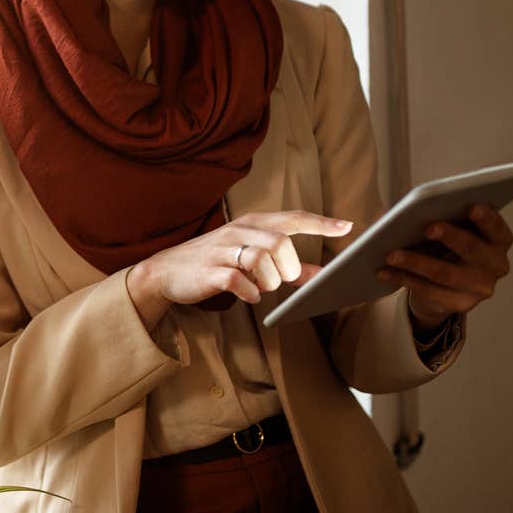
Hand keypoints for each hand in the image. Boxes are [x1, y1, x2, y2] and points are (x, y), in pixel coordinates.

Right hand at [127, 211, 352, 329]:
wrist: (166, 272)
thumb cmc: (215, 263)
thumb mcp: (250, 258)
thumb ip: (286, 266)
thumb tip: (321, 274)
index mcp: (251, 224)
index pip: (292, 218)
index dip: (320, 222)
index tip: (346, 227)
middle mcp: (238, 232)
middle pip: (281, 243)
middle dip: (289, 268)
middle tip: (281, 279)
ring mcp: (223, 251)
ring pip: (262, 260)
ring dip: (268, 281)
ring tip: (259, 287)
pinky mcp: (211, 272)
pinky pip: (239, 282)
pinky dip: (249, 292)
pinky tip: (246, 295)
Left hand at [377, 203, 512, 325]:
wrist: (448, 285)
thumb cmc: (449, 245)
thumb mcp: (454, 229)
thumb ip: (447, 218)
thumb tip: (417, 211)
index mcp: (498, 241)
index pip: (498, 229)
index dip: (487, 219)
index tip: (472, 207)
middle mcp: (495, 265)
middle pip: (472, 250)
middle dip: (451, 236)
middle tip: (428, 227)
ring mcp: (480, 288)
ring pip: (445, 274)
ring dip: (416, 262)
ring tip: (391, 254)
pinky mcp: (461, 305)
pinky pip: (429, 291)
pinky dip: (404, 278)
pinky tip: (385, 271)